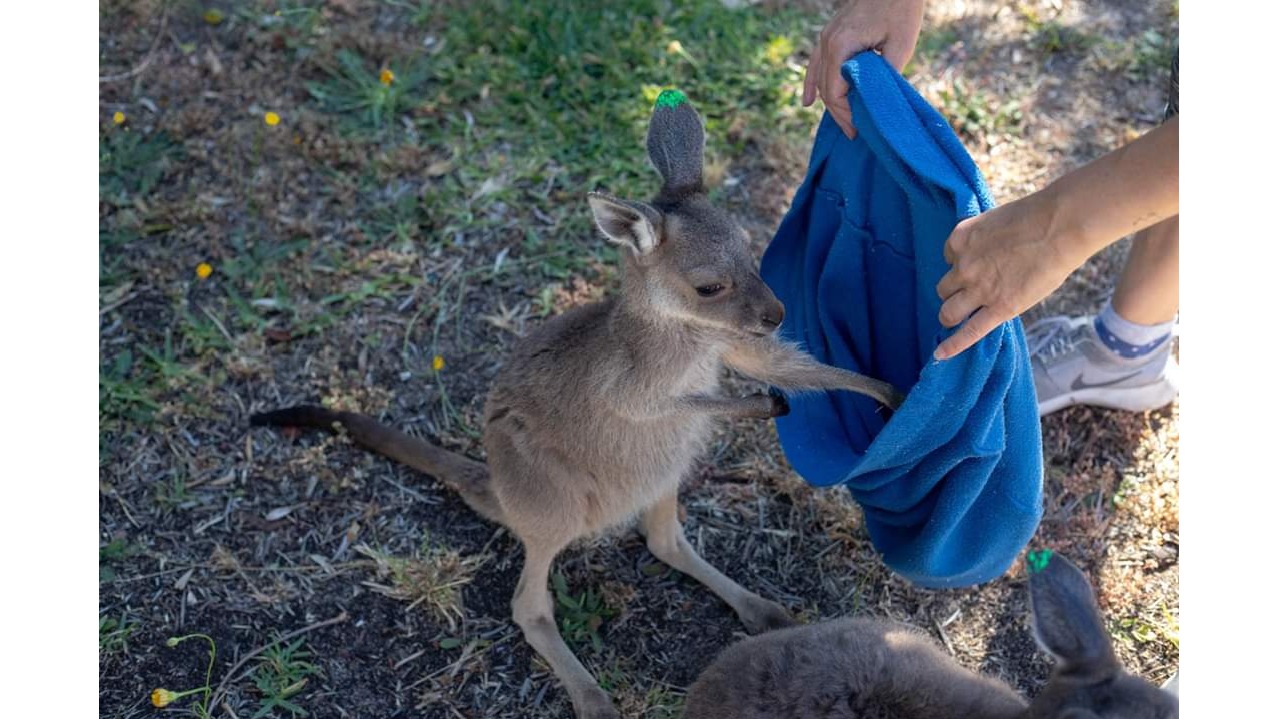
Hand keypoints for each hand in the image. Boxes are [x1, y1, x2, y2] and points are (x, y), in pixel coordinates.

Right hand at [803, 0, 925, 138]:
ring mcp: (825, 38)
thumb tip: (876, 103)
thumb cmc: (901, 10)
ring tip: (843, 122)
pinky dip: (811, 84)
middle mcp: (827, 42)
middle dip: (838, 113)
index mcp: (841, 46)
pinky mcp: (830, 35)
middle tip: (853, 133)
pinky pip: (815, 64)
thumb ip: (885, 75)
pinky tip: (807, 102)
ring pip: (819, 79)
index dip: (844, 114)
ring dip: (829, 102)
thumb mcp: (900, 46)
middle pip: (824, 88)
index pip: (834, 92)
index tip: (858, 129)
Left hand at [932, 118, 1178, 359]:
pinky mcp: (999, 307)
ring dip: (952, 315)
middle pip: (944, 288)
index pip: (949, 257)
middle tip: (970, 293)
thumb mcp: (998, 221)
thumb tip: (991, 253)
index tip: (977, 264)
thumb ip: (986, 240)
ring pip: (949, 312)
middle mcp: (964, 265)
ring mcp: (980, 288)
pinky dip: (952, 346)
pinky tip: (941, 355)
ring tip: (960, 318)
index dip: (962, 263)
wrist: (1060, 224)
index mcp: (961, 239)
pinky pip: (969, 332)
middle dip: (955, 292)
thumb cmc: (1038, 217)